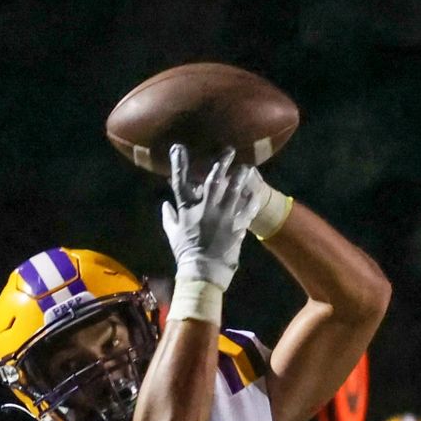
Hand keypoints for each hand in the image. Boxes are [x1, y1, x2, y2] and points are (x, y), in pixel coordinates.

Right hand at [162, 145, 264, 290]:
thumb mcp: (173, 235)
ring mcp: (222, 216)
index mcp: (187, 209)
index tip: (178, 147)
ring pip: (234, 189)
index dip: (178, 163)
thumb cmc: (186, 254)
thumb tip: (165, 204)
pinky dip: (252, 199)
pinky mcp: (236, 226)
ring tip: (246, 167)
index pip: (179, 181)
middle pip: (213, 179)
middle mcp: (205, 208)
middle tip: (228, 151)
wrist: (203, 273)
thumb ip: (168, 218)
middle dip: (221, 163)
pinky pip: (247, 208)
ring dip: (241, 176)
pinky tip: (256, 192)